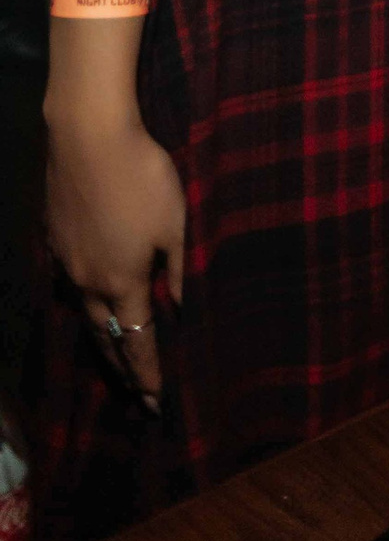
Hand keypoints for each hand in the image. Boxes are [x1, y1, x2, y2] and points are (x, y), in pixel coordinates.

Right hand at [45, 109, 183, 410]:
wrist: (88, 136)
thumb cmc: (143, 177)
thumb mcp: (176, 223)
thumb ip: (178, 270)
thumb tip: (181, 310)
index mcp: (123, 283)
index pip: (137, 343)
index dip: (147, 376)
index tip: (156, 403)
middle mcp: (88, 283)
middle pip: (105, 338)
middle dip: (121, 369)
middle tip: (134, 394)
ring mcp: (66, 262)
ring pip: (83, 314)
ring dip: (101, 339)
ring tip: (112, 357)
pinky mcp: (54, 239)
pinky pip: (70, 283)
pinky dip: (84, 302)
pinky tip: (89, 298)